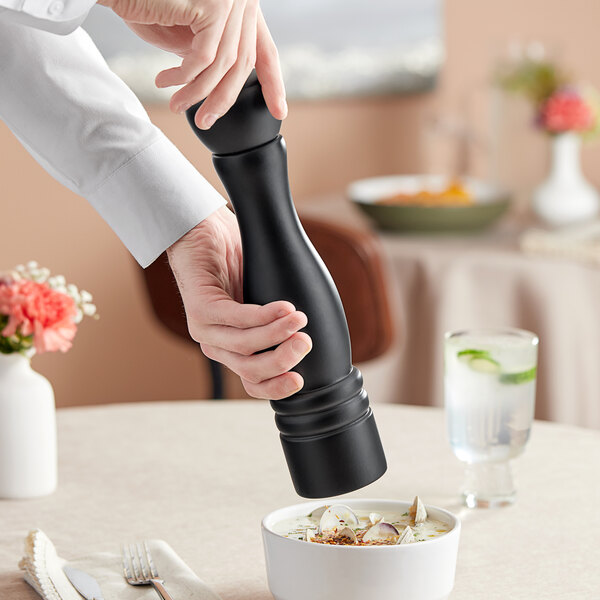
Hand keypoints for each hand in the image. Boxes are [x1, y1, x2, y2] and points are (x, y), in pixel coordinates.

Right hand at [98, 0, 286, 128]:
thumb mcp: (187, 32)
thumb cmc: (146, 2)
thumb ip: (208, 53)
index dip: (273, 84)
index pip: (265, 51)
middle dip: (224, 99)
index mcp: (240, 8)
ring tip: (178, 105)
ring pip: (223, 65)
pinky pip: (204, 57)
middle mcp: (242, 2)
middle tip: (207, 121)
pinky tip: (167, 81)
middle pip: (243, 63)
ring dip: (198, 93)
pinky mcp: (213, 5)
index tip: (279, 112)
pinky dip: (185, 76)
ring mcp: (231, 1)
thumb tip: (218, 85)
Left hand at [166, 206, 311, 398]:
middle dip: (283, 359)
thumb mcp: (265, 298)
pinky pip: (235, 318)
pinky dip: (262, 315)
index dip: (277, 387)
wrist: (204, 228)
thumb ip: (282, 321)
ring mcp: (204, 328)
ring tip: (300, 319)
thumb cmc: (236, 262)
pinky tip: (283, 307)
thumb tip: (314, 333)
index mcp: (233, 349)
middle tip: (306, 342)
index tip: (300, 380)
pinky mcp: (199, 306)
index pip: (254, 382)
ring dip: (276, 334)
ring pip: (244, 345)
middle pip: (251, 370)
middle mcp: (216, 344)